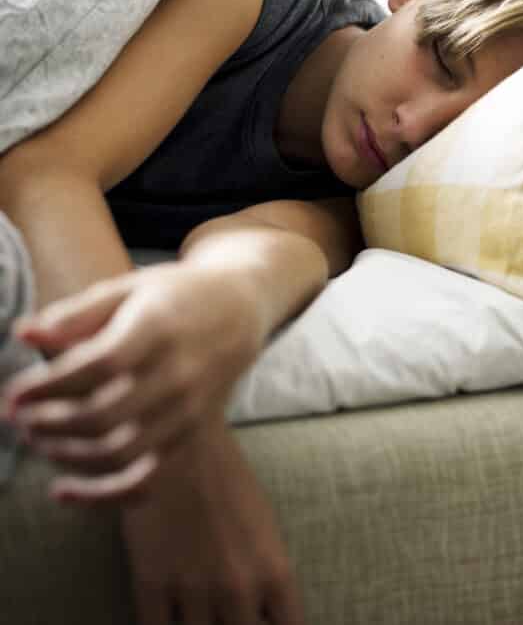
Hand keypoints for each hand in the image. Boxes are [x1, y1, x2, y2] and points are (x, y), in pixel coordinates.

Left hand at [1, 260, 266, 501]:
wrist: (240, 310)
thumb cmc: (176, 295)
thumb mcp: (129, 288)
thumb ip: (76, 313)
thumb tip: (23, 333)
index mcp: (159, 327)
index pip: (98, 365)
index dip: (48, 385)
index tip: (15, 392)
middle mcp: (179, 371)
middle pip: (103, 414)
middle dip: (48, 422)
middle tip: (18, 417)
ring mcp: (189, 407)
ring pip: (119, 451)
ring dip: (66, 454)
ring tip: (38, 439)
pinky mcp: (191, 432)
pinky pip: (144, 477)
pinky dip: (101, 494)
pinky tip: (63, 491)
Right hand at [120, 417, 304, 624]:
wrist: (183, 442)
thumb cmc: (228, 479)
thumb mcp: (264, 526)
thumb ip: (265, 574)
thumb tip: (265, 614)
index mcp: (275, 570)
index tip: (265, 622)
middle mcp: (239, 587)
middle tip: (229, 614)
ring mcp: (194, 588)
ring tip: (200, 610)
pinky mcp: (151, 582)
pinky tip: (165, 617)